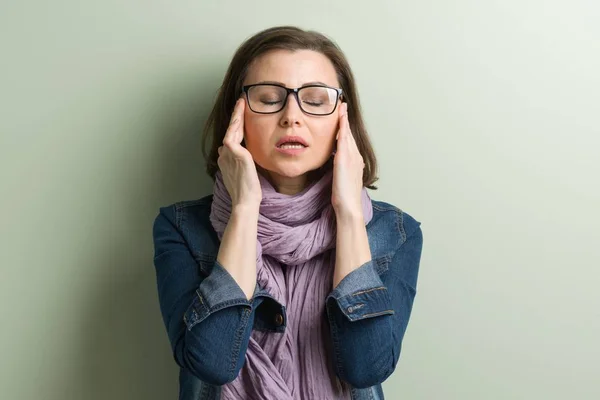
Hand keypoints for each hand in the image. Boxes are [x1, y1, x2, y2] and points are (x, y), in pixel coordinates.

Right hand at [217, 97, 261, 208]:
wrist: (245, 201)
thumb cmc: (248, 191)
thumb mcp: (244, 174)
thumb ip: (240, 162)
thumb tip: (236, 153)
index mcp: (226, 160)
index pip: (232, 139)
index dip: (236, 127)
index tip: (241, 117)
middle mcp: (224, 155)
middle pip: (230, 131)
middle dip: (235, 117)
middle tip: (241, 103)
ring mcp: (227, 153)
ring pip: (231, 130)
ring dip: (236, 115)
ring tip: (241, 103)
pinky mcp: (234, 153)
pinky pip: (232, 134)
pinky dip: (236, 122)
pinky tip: (241, 113)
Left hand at [331, 102, 364, 218]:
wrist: (349, 206)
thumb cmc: (344, 197)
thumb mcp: (342, 179)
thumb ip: (340, 169)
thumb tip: (335, 164)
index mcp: (355, 161)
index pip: (349, 140)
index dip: (346, 128)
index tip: (343, 116)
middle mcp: (356, 156)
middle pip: (350, 134)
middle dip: (346, 119)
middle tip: (343, 105)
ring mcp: (352, 157)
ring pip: (348, 134)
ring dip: (344, 120)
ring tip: (341, 108)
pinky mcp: (345, 160)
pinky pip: (344, 140)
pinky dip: (343, 128)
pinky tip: (340, 120)